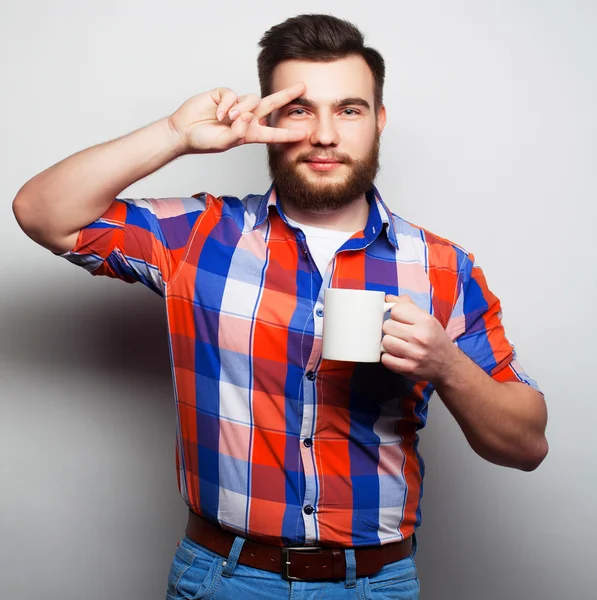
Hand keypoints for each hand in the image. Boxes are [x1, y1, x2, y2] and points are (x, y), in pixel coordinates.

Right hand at [167, 82, 307, 154]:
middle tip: (302, 88)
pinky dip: (226, 104)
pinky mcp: (223, 95)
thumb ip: (238, 133)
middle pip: (271, 105)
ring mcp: (235, 105)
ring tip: (228, 119)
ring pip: (251, 99)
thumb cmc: (203, 141)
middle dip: (286, 95)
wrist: (183, 131)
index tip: (304, 134)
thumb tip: (248, 116)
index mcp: (249, 133)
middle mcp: (245, 118)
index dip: (287, 134)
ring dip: (241, 109)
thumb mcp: (223, 143)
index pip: (272, 133)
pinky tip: (218, 113)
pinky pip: (232, 95)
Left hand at [381, 295, 459, 383]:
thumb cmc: (434, 339)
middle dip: (391, 329)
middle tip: (400, 334)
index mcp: (426, 321)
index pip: (396, 310)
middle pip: (387, 326)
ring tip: (399, 345)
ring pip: (385, 342)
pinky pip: (385, 359)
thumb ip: (407, 306)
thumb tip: (388, 298)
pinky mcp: (408, 368)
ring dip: (389, 344)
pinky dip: (388, 357)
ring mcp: (414, 354)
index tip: (401, 321)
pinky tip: (398, 356)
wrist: (448, 365)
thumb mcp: (427, 319)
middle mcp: (420, 337)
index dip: (396, 315)